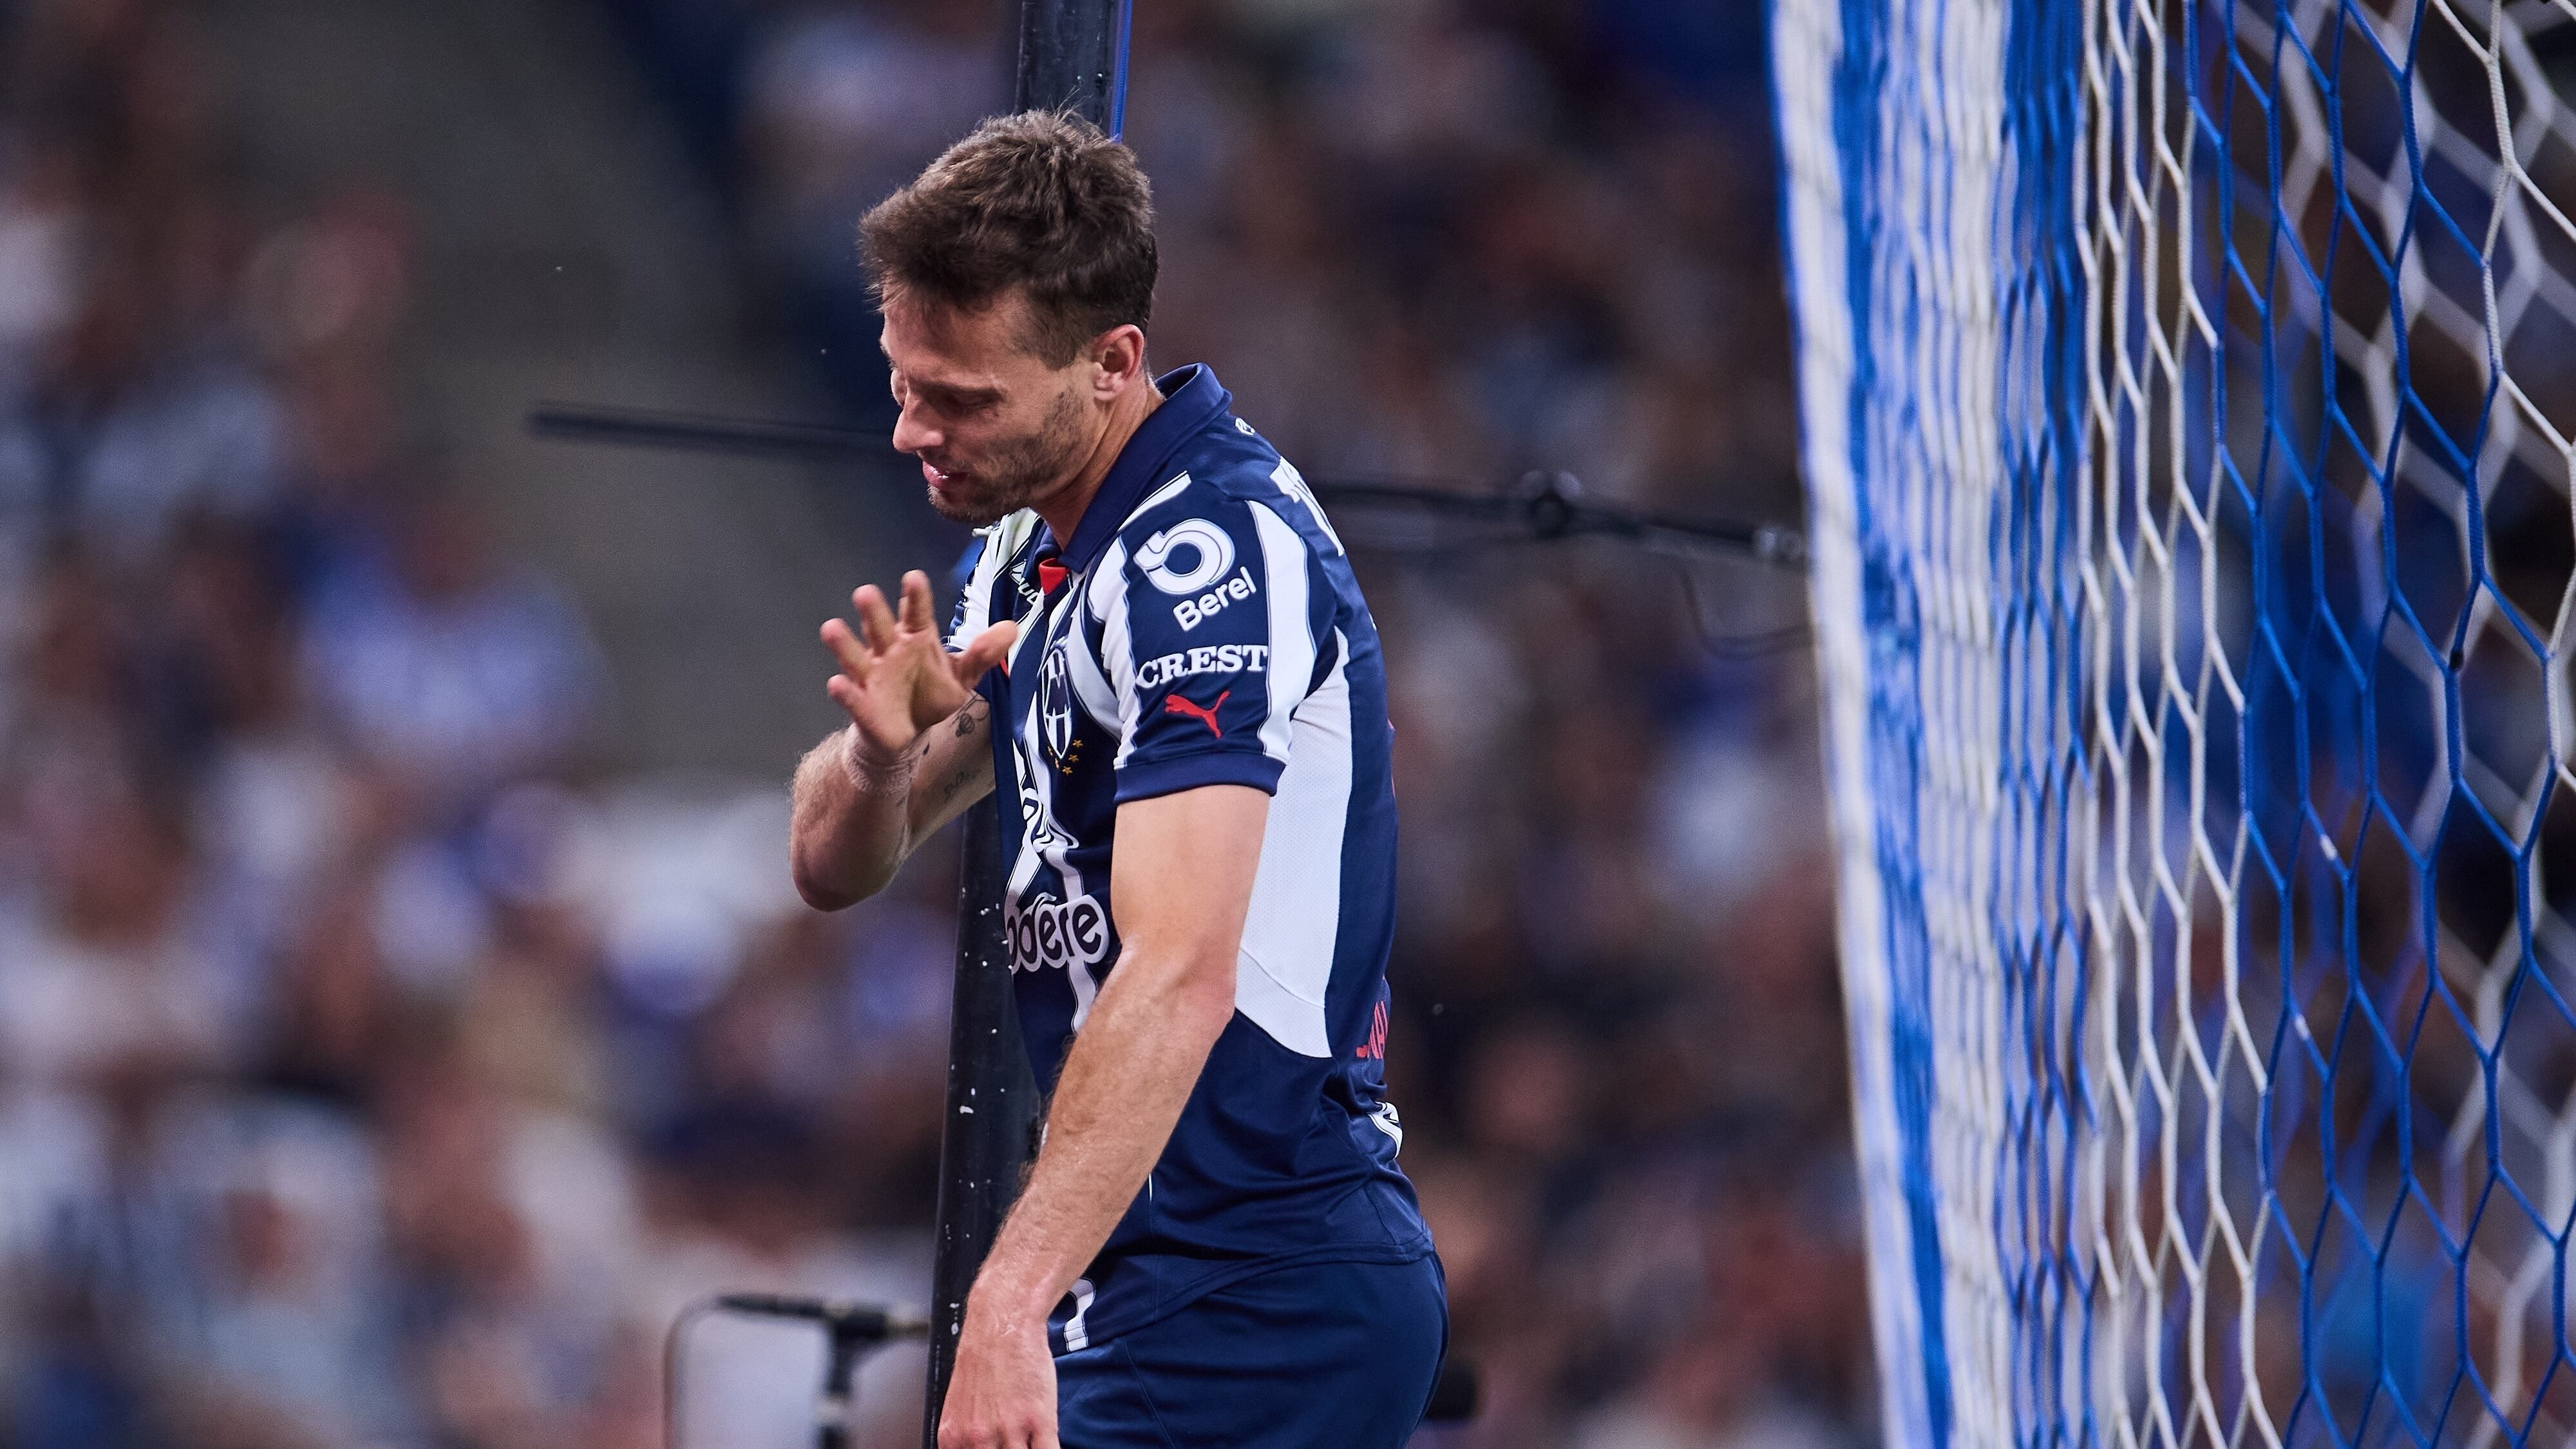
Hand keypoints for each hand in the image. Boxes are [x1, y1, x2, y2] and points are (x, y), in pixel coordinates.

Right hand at [822, 570, 1016, 765]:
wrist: (908, 732)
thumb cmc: (930, 694)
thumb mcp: (962, 675)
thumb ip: (982, 653)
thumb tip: (1013, 628)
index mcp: (916, 638)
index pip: (916, 613)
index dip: (914, 597)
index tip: (913, 578)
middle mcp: (890, 650)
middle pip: (880, 627)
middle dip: (873, 612)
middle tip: (865, 593)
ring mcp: (872, 676)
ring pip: (855, 655)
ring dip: (843, 643)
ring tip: (830, 628)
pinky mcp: (862, 703)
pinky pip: (851, 696)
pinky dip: (844, 691)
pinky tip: (837, 684)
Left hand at [936, 1301, 1058, 1448]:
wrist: (1004, 1324)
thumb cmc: (984, 1358)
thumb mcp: (959, 1404)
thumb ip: (964, 1435)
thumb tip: (975, 1447)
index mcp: (954, 1437)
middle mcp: (978, 1438)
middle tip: (1013, 1445)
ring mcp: (1009, 1431)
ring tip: (1031, 1441)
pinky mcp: (1040, 1421)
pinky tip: (1047, 1443)